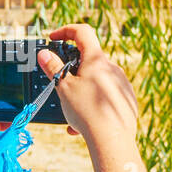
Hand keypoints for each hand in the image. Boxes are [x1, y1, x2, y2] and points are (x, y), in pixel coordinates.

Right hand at [38, 24, 160, 171]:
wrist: (112, 140)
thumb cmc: (87, 112)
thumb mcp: (63, 88)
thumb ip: (53, 68)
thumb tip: (44, 53)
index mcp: (97, 60)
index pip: (82, 32)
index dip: (65, 31)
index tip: (53, 38)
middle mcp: (113, 68)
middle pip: (88, 60)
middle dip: (71, 71)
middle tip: (60, 86)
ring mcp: (121, 84)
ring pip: (96, 82)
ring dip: (80, 92)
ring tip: (70, 115)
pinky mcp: (126, 100)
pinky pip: (105, 97)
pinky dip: (92, 105)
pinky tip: (82, 126)